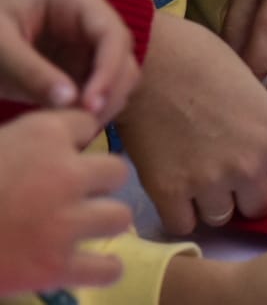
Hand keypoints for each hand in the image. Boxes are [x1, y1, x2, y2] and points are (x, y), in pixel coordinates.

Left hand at [0, 0, 139, 119]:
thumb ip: (31, 72)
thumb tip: (70, 103)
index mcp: (77, 0)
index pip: (111, 35)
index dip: (109, 70)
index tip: (91, 105)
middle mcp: (92, 21)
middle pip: (122, 57)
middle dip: (109, 91)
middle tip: (85, 124)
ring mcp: (88, 45)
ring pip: (117, 77)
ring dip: (104, 104)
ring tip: (76, 128)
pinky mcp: (79, 68)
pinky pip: (98, 91)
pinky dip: (91, 110)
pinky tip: (72, 126)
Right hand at [0, 110, 130, 294]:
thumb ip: (21, 141)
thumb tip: (45, 144)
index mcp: (42, 135)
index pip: (86, 123)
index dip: (71, 141)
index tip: (56, 155)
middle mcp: (65, 173)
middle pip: (116, 170)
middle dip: (95, 183)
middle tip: (68, 197)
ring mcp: (64, 222)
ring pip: (119, 216)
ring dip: (101, 222)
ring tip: (76, 229)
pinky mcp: (56, 267)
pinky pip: (107, 267)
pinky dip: (102, 268)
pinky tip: (89, 265)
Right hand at [117, 13, 266, 234]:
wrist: (151, 60)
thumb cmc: (202, 59)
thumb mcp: (254, 89)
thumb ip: (263, 128)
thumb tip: (261, 148)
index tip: (256, 170)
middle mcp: (250, 165)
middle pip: (259, 207)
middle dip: (244, 195)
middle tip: (225, 179)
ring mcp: (210, 182)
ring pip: (222, 218)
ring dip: (211, 204)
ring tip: (196, 181)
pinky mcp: (169, 192)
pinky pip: (182, 225)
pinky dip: (178, 213)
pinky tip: (173, 191)